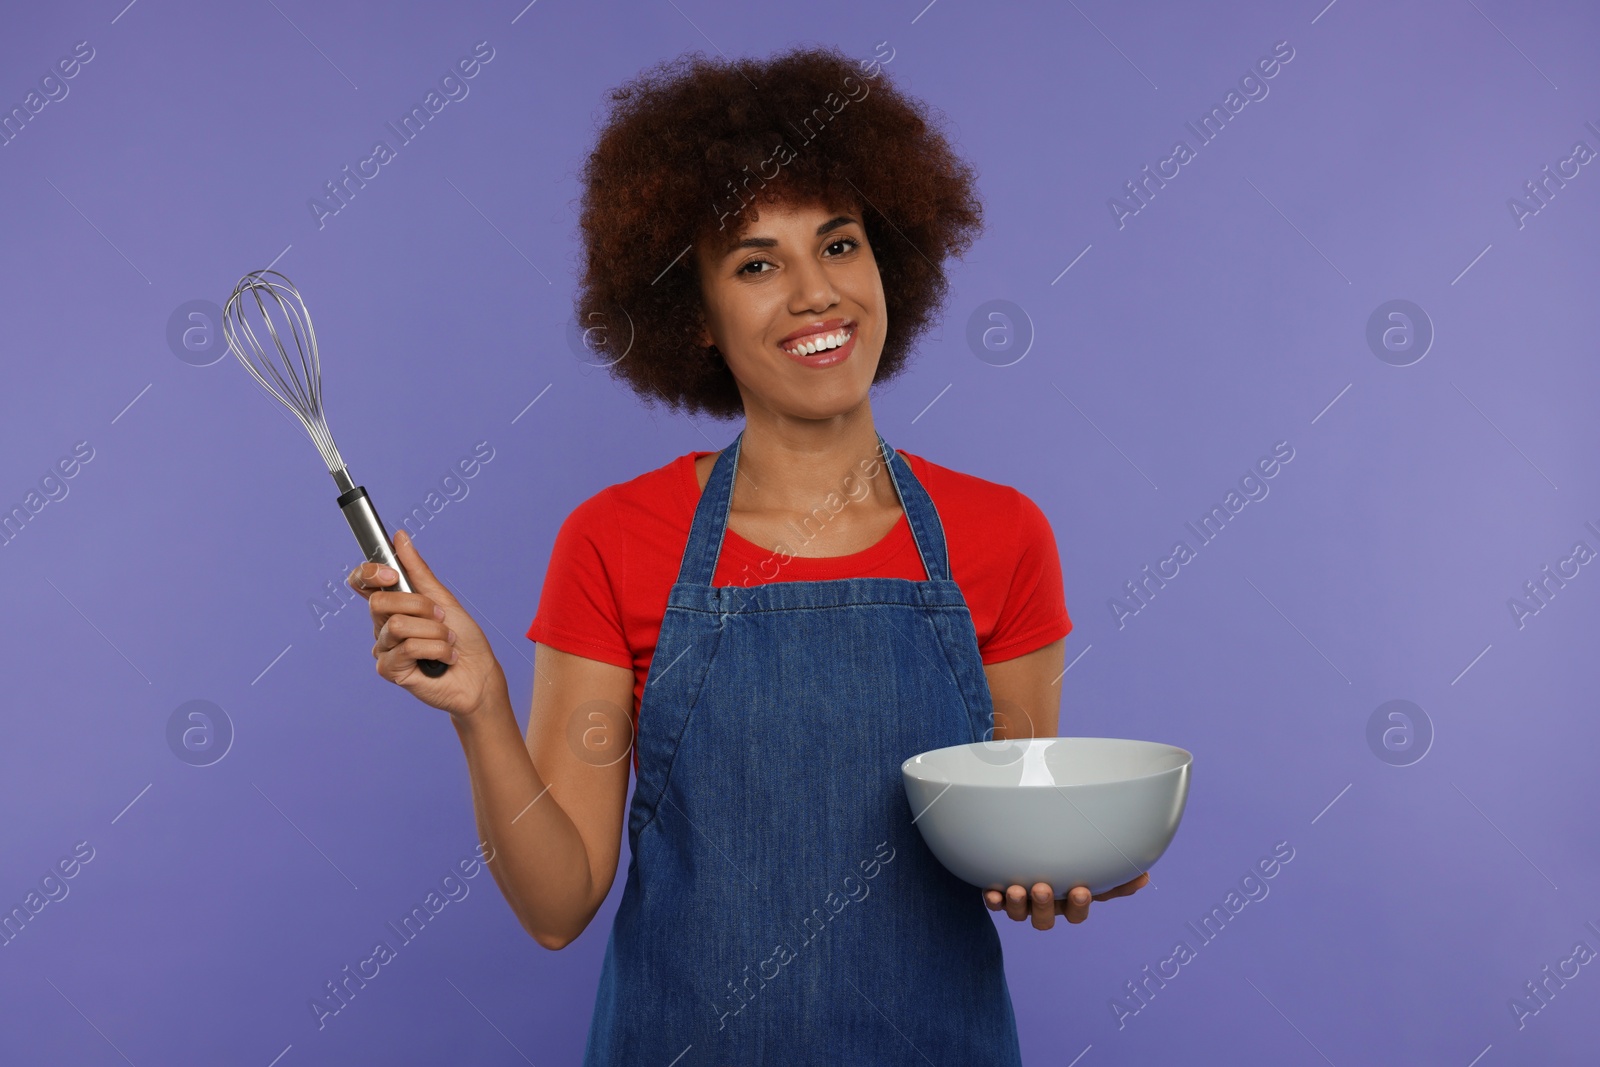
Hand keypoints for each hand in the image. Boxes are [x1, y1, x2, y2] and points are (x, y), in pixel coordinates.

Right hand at [346, 528, 502, 718]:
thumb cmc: (464, 638)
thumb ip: (418, 571)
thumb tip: (399, 537)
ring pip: (397, 626)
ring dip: (434, 631)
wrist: (480, 674)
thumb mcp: (443, 598)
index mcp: (393, 606)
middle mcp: (383, 626)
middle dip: (419, 606)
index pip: (362, 583)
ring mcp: (384, 649)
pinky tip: (445, 658)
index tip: (392, 574)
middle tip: (440, 617)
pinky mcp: (389, 670)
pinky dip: (436, 649)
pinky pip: (407, 648)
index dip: (368, 573)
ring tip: (448, 641)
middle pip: (379, 602)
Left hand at [984, 872, 1149, 929]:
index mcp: (1069, 901)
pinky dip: (993, 900)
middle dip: (1045, 906)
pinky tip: (991, 891)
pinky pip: (995, 903)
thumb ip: (1117, 877)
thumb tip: (1145, 877)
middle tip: (1043, 888)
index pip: (1077, 912)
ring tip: (1017, 889)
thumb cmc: (1070, 863)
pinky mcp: (1001, 895)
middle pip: (1045, 919)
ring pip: (1020, 914)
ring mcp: (1022, 902)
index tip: (1080, 890)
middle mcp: (1046, 906)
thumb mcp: (1093, 868)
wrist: (1032, 852)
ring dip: (1018, 905)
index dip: (1078, 906)